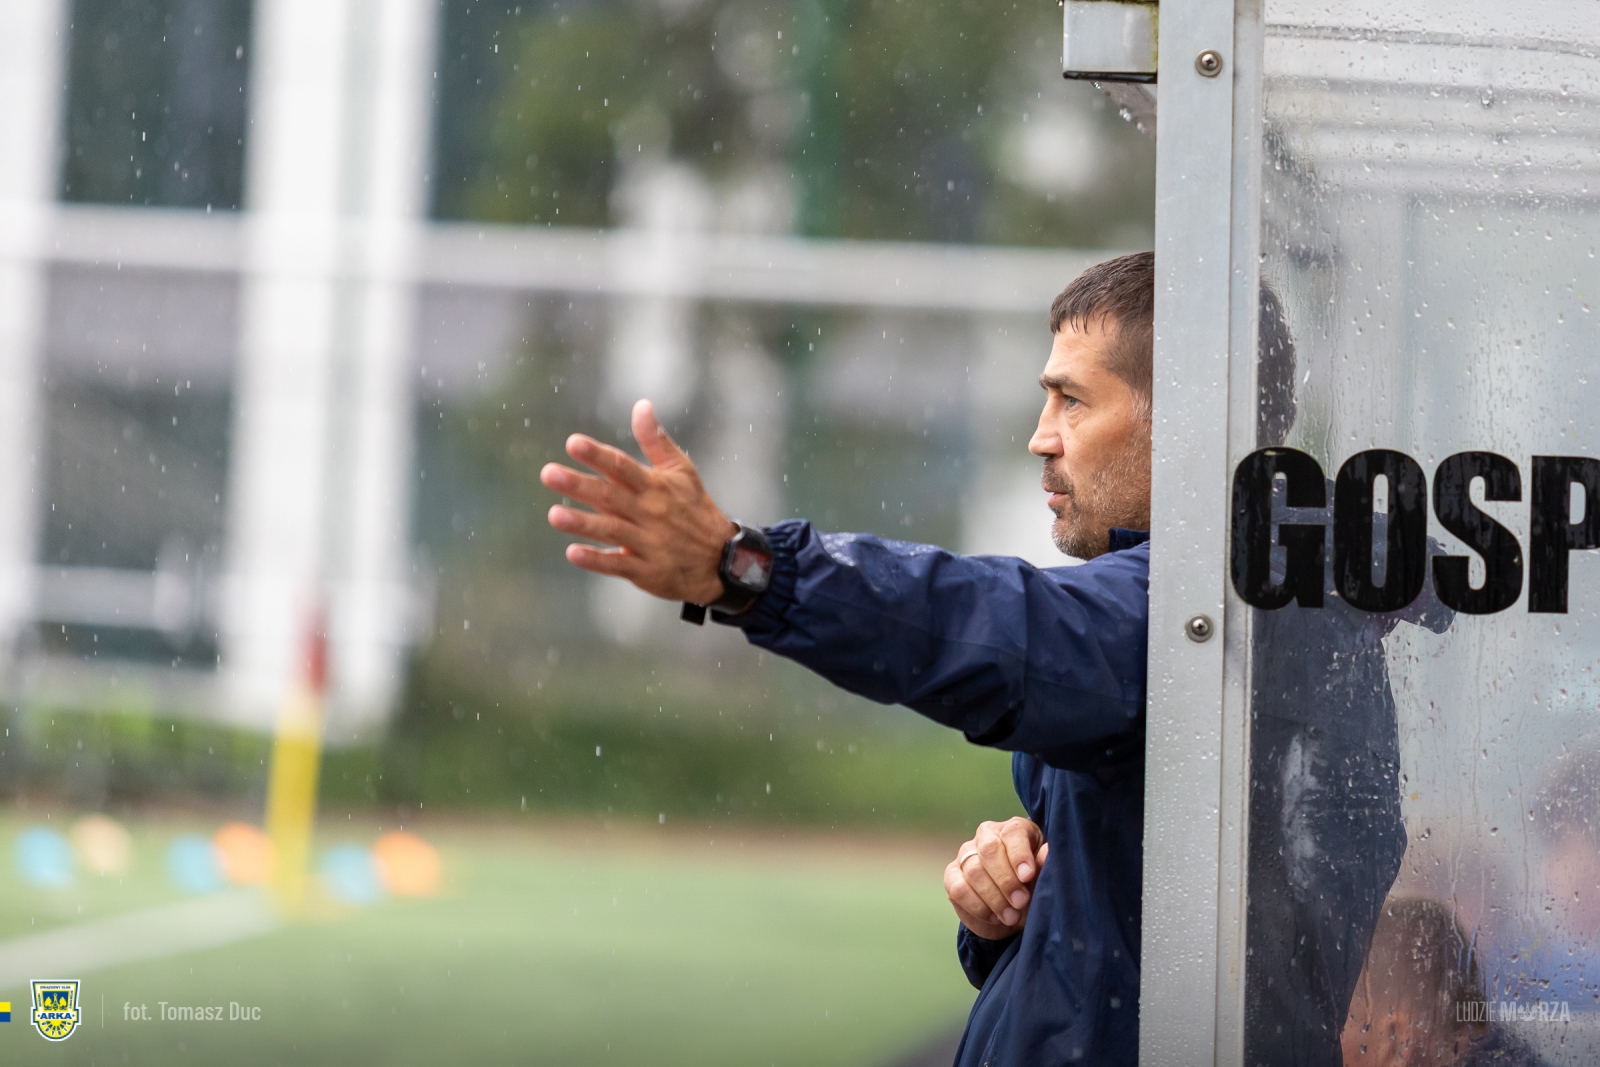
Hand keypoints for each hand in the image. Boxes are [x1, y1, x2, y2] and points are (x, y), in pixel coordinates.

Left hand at [540, 399, 733, 603]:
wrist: (721, 560)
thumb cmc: (695, 510)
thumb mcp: (682, 471)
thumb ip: (656, 441)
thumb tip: (641, 405)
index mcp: (656, 487)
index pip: (623, 467)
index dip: (598, 455)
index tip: (573, 443)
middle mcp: (651, 513)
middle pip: (611, 496)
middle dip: (579, 485)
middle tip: (548, 473)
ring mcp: (649, 543)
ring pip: (611, 530)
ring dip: (582, 523)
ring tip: (553, 515)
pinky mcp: (646, 570)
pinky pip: (619, 565)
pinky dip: (597, 560)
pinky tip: (573, 553)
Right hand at [943, 817, 1048, 940]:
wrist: (1015, 911)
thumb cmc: (1032, 886)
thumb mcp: (1044, 877)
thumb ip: (1044, 865)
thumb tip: (1047, 852)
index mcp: (1013, 829)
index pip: (1012, 833)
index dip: (1019, 855)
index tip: (1027, 876)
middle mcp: (987, 836)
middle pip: (989, 850)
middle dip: (1006, 880)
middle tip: (1021, 902)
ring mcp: (966, 854)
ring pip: (973, 871)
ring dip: (994, 898)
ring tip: (1011, 916)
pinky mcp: (952, 876)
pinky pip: (958, 889)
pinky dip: (977, 907)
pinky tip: (994, 917)